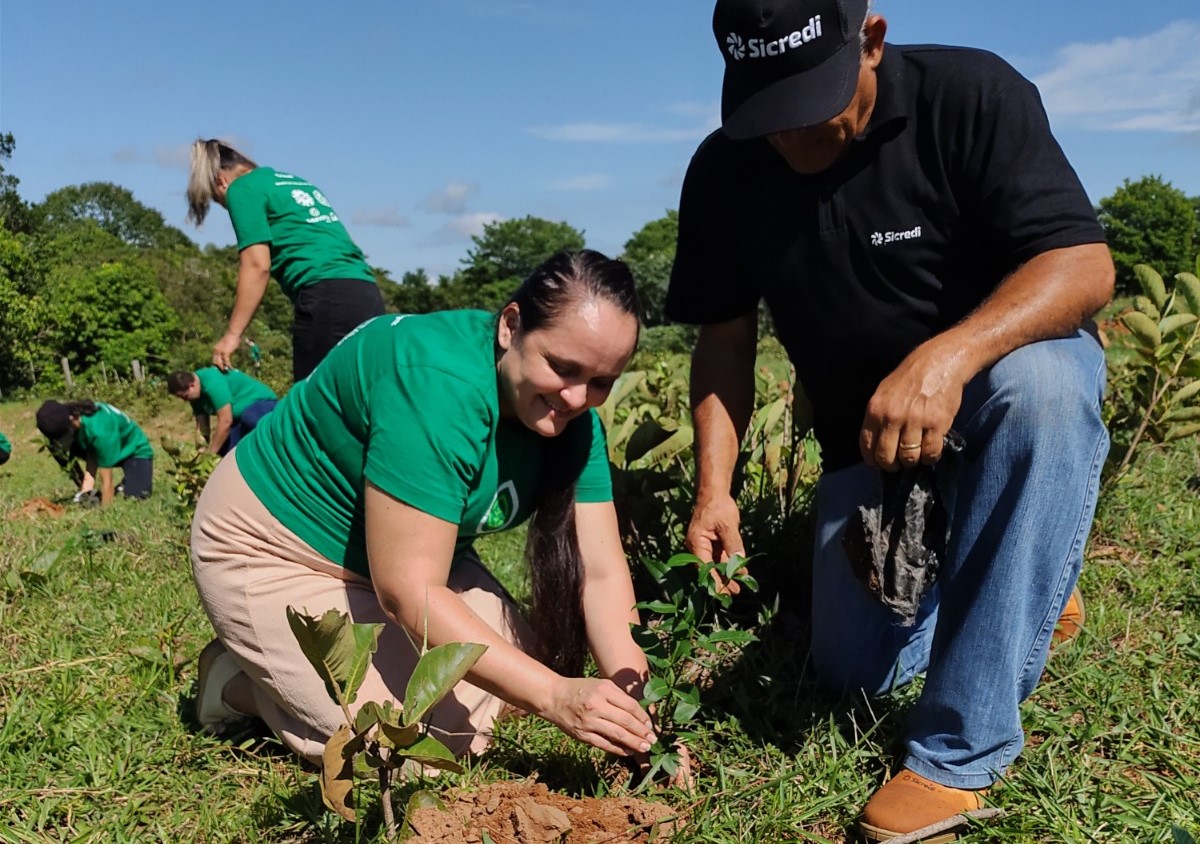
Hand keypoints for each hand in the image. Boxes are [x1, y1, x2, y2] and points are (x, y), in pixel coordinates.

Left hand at [212, 332, 241, 371]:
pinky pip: (226, 362)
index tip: (220, 370)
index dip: (216, 365)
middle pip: (215, 363)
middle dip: (219, 369)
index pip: (214, 360)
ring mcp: (220, 352)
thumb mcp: (226, 345)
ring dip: (223, 369)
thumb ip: (225, 350)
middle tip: (223, 374)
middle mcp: (216, 351)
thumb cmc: (231, 338)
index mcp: (215, 349)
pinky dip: (229, 366)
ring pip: (220, 364)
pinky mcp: (225, 353)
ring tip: (227, 373)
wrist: (233, 333)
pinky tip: (232, 369)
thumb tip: (227, 355)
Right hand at [539, 677, 656, 756]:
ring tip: (645, 748)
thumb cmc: (580, 689)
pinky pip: (604, 744)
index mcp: (603, 690)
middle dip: (641, 732)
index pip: (629, 706)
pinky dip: (617, 749)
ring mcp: (588, 722)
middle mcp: (596, 706)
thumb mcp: (600, 684)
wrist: (553, 697)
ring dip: (633, 743)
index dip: (642, 717)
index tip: (650, 725)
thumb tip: (639, 712)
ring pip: (616, 735)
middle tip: (653, 740)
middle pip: (625, 721)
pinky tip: (627, 752)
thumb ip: (618, 695)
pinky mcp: (582, 735)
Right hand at [685, 493, 745, 594]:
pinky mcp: (712, 543)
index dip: (715, 581)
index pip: (705, 567)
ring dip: (727, 574)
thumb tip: (739, 563)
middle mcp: (698, 547)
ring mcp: (705, 545)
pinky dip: (730, 564)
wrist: (714, 492)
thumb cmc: (718, 506)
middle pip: (709, 569)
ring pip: (716, 564)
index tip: (725, 592)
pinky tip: (740, 572)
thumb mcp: (727, 525)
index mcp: (696, 543)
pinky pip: (721, 556)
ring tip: (738, 587)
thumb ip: (733, 544)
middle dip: (722, 581)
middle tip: (735, 592)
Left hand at [859, 342, 968, 470]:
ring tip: (916, 454)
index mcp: (876, 409)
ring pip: (909, 458)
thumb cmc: (910, 377)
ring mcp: (916, 421)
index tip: (877, 465)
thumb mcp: (884, 392)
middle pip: (886, 457)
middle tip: (898, 463)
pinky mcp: (937, 424)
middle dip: (891, 465)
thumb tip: (876, 444)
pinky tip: (930, 449)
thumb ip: (879, 417)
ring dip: (912, 461)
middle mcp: (893, 416)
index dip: (872, 460)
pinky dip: (930, 457)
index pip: (867, 445)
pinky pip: (930, 452)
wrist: (939, 362)